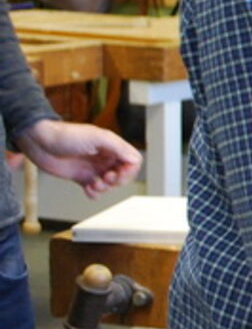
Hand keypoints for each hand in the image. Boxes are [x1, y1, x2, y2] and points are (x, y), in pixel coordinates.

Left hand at [15, 119, 142, 197]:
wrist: (40, 142)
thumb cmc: (66, 136)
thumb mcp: (98, 137)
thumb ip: (119, 148)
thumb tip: (134, 160)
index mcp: (112, 146)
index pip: (133, 161)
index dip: (129, 170)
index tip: (118, 173)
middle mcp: (104, 157)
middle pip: (124, 175)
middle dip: (117, 180)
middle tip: (105, 178)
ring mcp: (93, 168)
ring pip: (110, 185)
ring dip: (104, 188)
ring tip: (94, 184)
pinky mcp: (82, 177)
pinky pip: (95, 190)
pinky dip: (94, 193)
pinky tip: (88, 190)